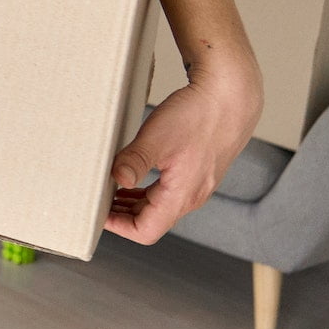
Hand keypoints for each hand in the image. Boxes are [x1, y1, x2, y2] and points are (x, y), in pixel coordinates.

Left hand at [105, 51, 260, 243]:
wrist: (231, 97)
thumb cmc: (198, 115)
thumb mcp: (157, 138)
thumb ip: (134, 161)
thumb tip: (117, 181)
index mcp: (182, 196)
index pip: (146, 231)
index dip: (118, 226)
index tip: (97, 212)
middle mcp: (192, 196)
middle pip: (152, 221)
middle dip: (122, 216)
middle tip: (97, 201)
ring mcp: (197, 185)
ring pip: (160, 206)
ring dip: (133, 204)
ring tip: (108, 192)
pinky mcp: (198, 172)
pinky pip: (169, 192)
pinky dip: (147, 192)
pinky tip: (133, 179)